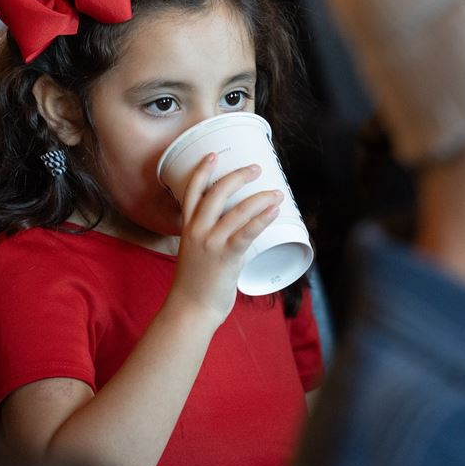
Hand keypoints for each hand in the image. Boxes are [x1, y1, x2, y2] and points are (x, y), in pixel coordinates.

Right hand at [168, 153, 283, 325]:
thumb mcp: (193, 255)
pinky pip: (247, 232)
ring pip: (237, 210)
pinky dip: (261, 218)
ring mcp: (211, 243)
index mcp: (188, 229)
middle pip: (217, 193)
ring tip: (276, 192)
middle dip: (237, 176)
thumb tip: (231, 235)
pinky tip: (273, 209)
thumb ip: (207, 241)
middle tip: (256, 168)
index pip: (191, 192)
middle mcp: (198, 231)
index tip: (212, 155)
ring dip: (260, 197)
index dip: (201, 171)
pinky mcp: (226, 257)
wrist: (189, 310)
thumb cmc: (194, 286)